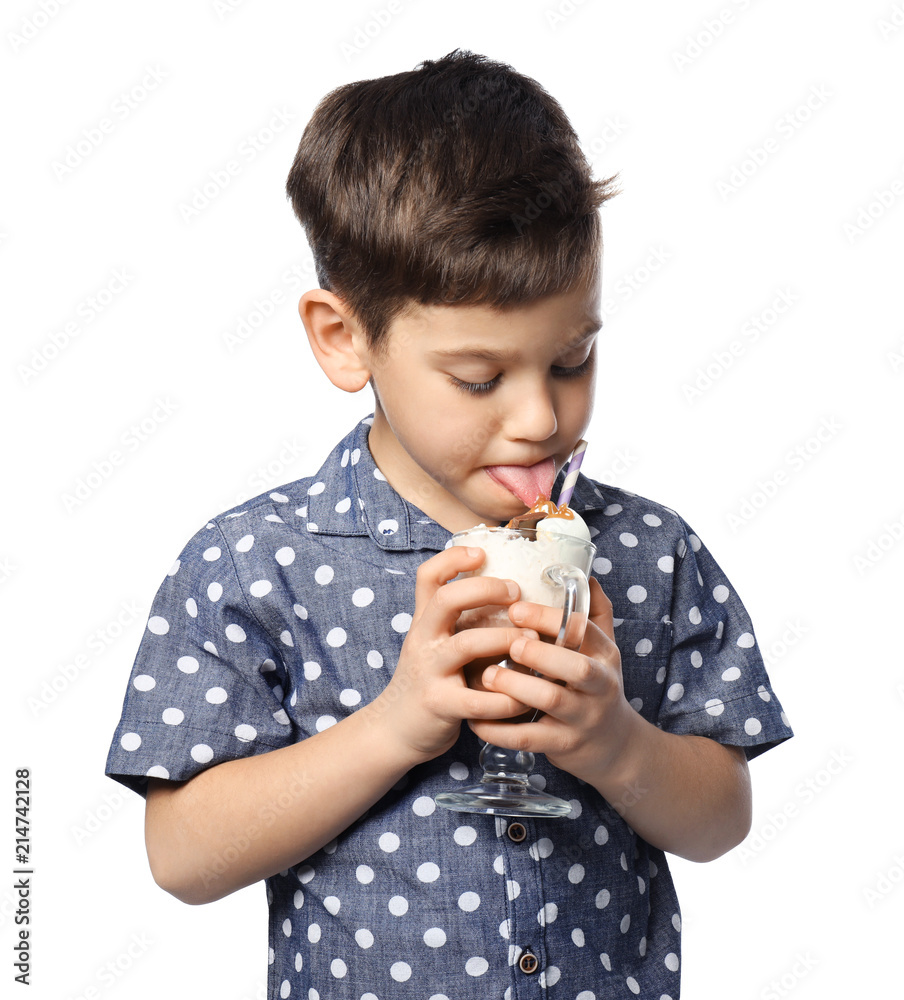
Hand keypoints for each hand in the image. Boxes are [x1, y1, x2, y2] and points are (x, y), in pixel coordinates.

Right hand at [369, 545, 537, 761]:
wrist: (395, 730)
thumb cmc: (430, 681)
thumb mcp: (438, 644)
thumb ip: (464, 623)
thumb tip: (515, 596)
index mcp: (425, 622)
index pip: (428, 577)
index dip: (453, 558)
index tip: (481, 552)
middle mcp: (423, 640)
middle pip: (446, 599)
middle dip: (485, 589)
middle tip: (516, 593)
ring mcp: (429, 672)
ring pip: (466, 645)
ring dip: (504, 639)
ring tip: (532, 640)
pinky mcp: (439, 705)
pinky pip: (478, 700)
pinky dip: (506, 699)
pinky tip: (525, 697)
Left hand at [467, 576, 636, 783]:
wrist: (615, 746)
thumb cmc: (597, 686)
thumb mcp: (603, 650)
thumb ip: (595, 613)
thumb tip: (584, 573)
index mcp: (604, 655)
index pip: (583, 630)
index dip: (549, 618)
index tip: (515, 608)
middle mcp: (599, 685)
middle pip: (576, 667)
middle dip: (539, 653)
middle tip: (508, 643)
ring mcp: (583, 717)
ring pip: (551, 700)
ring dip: (515, 687)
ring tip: (485, 676)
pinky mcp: (565, 745)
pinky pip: (529, 738)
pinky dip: (500, 730)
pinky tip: (476, 719)